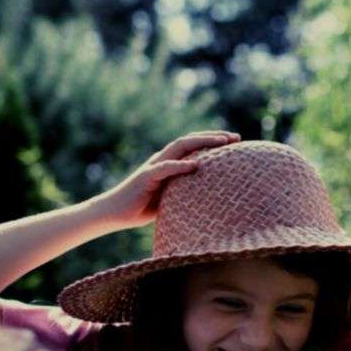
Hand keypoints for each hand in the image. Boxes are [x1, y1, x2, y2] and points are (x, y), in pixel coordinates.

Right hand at [91, 131, 239, 231]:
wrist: (115, 213)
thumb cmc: (142, 208)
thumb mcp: (171, 198)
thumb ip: (186, 192)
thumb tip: (209, 198)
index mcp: (169, 163)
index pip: (194, 146)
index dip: (213, 141)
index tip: (235, 142)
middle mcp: (163, 160)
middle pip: (190, 141)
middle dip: (214, 137)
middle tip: (236, 137)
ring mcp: (154, 167)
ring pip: (179, 147)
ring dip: (202, 143)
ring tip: (221, 143)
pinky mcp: (146, 177)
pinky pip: (165, 168)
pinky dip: (180, 166)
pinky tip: (195, 165)